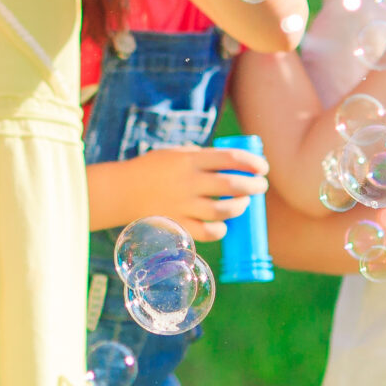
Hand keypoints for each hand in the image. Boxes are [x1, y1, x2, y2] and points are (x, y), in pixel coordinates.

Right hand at [104, 145, 267, 241]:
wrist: (122, 191)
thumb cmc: (152, 169)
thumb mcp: (175, 153)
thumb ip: (202, 157)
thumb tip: (235, 165)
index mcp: (189, 159)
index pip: (230, 158)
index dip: (252, 163)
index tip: (263, 167)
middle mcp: (188, 182)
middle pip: (232, 186)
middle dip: (254, 186)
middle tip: (261, 186)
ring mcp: (183, 205)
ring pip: (223, 211)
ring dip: (240, 208)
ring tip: (243, 204)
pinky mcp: (177, 225)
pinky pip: (207, 232)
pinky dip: (220, 230)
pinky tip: (223, 225)